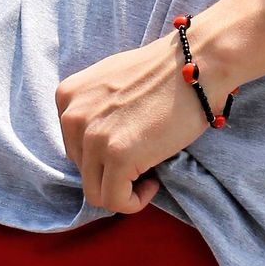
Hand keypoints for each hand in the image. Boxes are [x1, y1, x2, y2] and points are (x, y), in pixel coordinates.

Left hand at [55, 34, 213, 215]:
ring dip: (122, 190)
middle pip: (83, 170)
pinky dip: (134, 201)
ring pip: (95, 192)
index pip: (73, 146)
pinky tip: (153, 182)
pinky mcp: (118, 156)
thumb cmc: (164, 71)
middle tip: (143, 160)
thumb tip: (95, 144)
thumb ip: (94, 109)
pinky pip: (114, 200)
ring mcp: (93, 137)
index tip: (130, 148)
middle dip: (111, 171)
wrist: (197, 64)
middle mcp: (72, 117)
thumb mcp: (111, 80)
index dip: (102, 154)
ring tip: (149, 173)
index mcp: (68, 96)